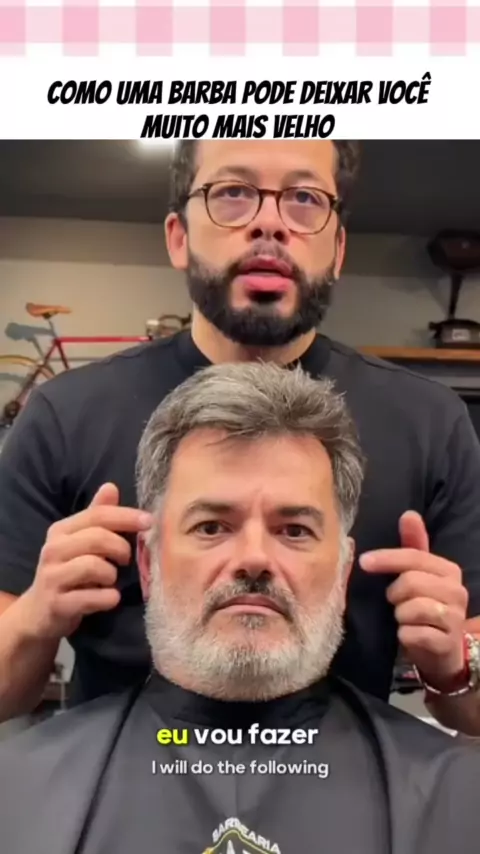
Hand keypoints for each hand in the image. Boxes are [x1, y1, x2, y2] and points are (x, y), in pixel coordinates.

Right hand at [23, 483, 152, 640]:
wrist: (38, 613)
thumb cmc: (67, 572)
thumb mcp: (80, 542)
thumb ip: (97, 516)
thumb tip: (111, 487)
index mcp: (61, 530)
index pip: (98, 515)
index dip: (126, 516)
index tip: (149, 521)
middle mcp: (53, 550)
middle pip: (98, 538)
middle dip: (120, 548)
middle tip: (126, 560)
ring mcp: (52, 577)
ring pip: (94, 566)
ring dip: (112, 574)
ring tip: (110, 581)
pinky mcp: (57, 604)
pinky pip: (91, 597)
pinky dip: (108, 598)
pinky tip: (110, 597)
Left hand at [359, 511, 468, 688]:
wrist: (442, 652)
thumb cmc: (426, 607)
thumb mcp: (420, 575)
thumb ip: (414, 545)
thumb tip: (409, 514)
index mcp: (449, 570)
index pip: (414, 557)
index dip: (387, 558)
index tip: (364, 562)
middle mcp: (457, 592)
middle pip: (410, 582)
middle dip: (394, 593)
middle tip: (395, 602)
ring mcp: (454, 619)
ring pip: (410, 609)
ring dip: (399, 616)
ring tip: (405, 619)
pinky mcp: (446, 644)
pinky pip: (412, 634)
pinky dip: (404, 635)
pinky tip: (409, 636)